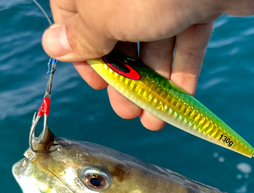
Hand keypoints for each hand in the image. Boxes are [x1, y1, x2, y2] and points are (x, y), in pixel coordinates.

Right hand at [42, 0, 253, 129]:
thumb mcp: (106, 16)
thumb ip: (83, 35)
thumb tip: (54, 46)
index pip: (76, 17)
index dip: (85, 55)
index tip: (97, 84)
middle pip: (119, 36)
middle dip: (125, 80)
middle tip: (127, 112)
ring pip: (154, 44)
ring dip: (154, 85)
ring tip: (154, 121)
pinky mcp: (198, 4)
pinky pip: (186, 43)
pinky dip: (182, 73)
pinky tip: (180, 104)